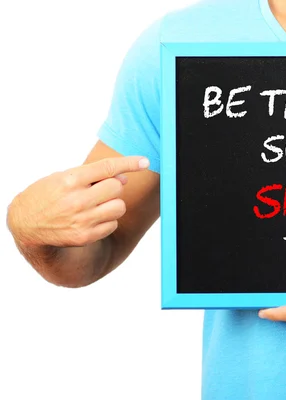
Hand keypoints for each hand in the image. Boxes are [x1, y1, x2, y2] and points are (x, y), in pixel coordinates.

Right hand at [7, 156, 148, 247]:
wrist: (25, 223)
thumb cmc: (48, 194)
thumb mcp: (63, 177)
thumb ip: (93, 176)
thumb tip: (123, 179)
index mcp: (71, 180)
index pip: (107, 168)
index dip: (129, 163)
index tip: (144, 161)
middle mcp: (77, 200)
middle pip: (117, 188)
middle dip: (114, 186)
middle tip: (100, 190)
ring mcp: (82, 220)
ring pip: (119, 207)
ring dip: (113, 204)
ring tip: (96, 204)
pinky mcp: (86, 236)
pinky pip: (113, 224)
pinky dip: (107, 220)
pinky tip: (92, 218)